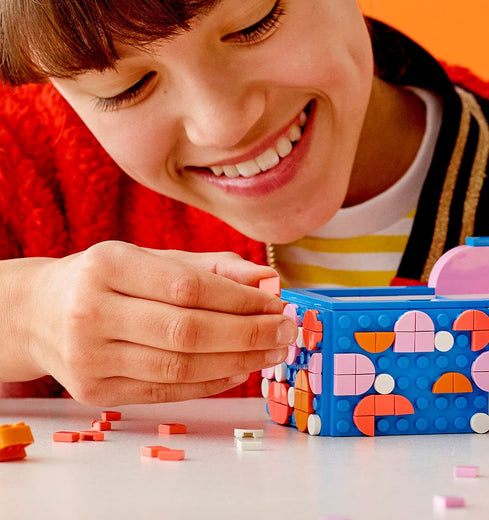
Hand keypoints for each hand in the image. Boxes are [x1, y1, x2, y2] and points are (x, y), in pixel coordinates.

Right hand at [22, 241, 294, 404]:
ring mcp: (89, 358)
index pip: (189, 288)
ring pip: (178, 367)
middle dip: (248, 334)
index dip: (240, 300)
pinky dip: (209, 382)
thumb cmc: (110, 278)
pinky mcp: (94, 392)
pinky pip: (165, 391)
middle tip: (286, 332)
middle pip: (186, 331)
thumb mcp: (155, 257)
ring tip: (271, 352)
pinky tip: (239, 370)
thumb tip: (270, 280)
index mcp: (109, 266)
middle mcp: (92, 313)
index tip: (278, 304)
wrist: (39, 313)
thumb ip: (215, 267)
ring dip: (236, 362)